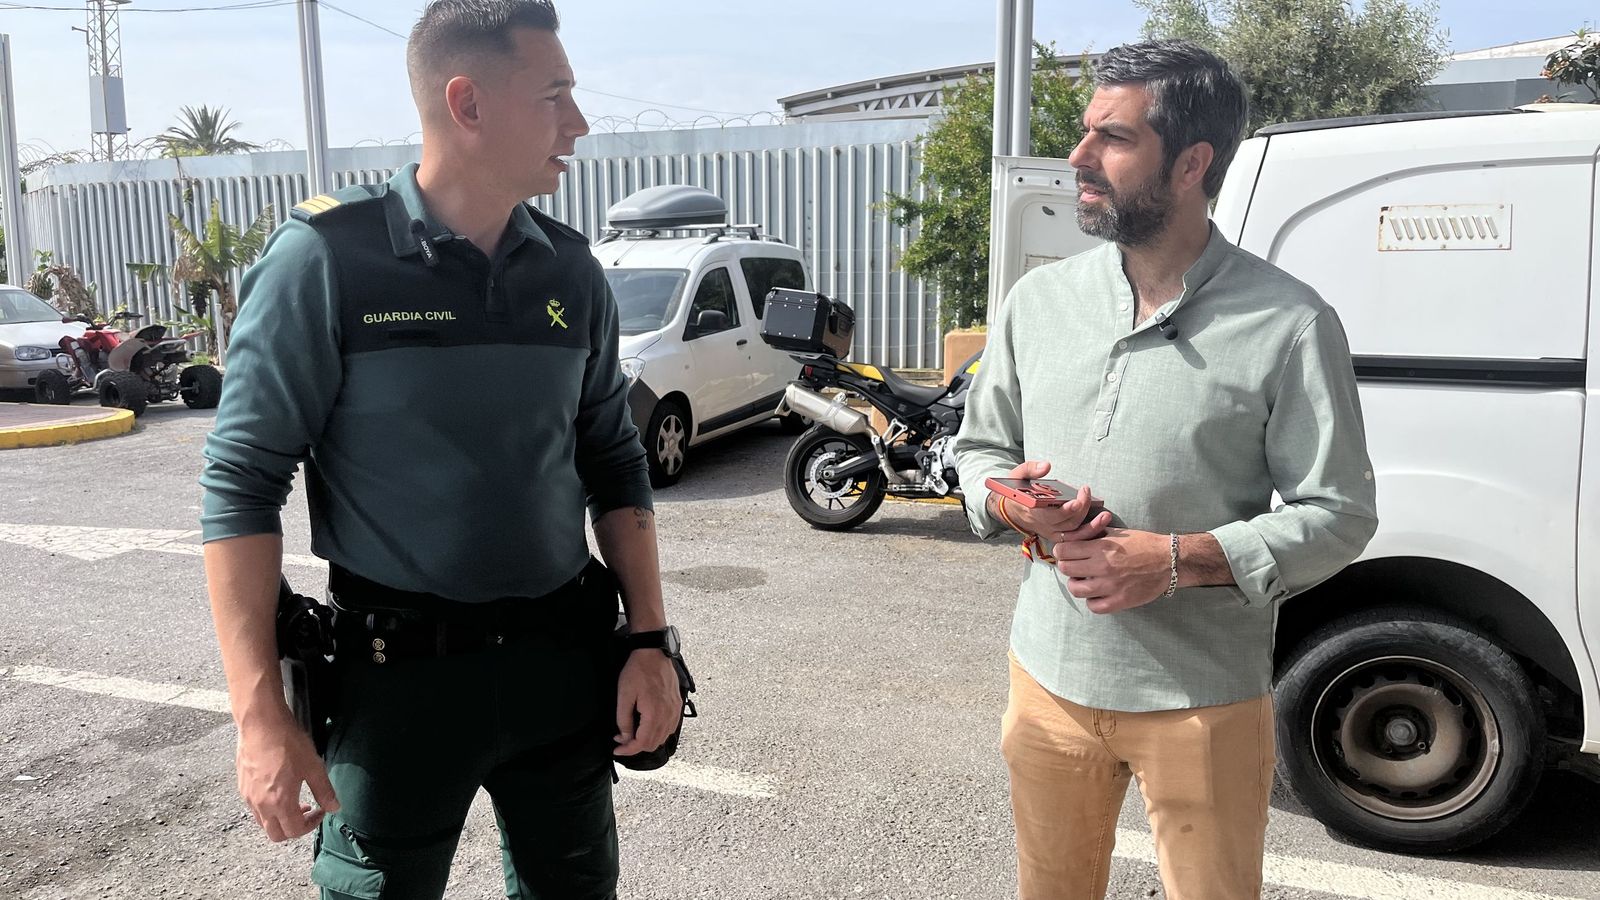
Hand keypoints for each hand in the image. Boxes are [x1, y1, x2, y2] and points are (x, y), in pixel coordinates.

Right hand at [236, 713, 337, 841]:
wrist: (261, 723)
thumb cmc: (288, 743)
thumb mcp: (314, 767)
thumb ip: (324, 791)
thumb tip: (335, 807)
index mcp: (280, 803)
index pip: (295, 831)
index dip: (311, 825)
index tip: (321, 811)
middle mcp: (260, 805)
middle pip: (275, 834)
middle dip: (294, 829)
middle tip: (307, 812)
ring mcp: (248, 797)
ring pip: (263, 823)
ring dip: (280, 820)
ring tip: (293, 801)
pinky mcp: (241, 786)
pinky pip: (254, 808)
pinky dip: (268, 809)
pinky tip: (278, 790)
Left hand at [614, 649, 680, 756]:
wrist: (654, 653)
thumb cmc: (638, 671)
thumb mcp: (624, 695)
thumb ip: (624, 720)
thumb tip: (624, 737)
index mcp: (654, 714)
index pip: (642, 743)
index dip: (628, 750)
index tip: (617, 750)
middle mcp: (668, 715)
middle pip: (653, 744)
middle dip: (636, 746)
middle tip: (622, 739)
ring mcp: (675, 710)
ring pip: (663, 738)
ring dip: (647, 740)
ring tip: (633, 733)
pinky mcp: (677, 705)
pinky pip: (670, 728)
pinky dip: (659, 733)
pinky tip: (648, 726)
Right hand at [997, 461, 1109, 542]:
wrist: (1013, 510)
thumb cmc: (1017, 493)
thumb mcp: (1017, 476)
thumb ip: (1030, 469)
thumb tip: (1046, 466)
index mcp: (1031, 511)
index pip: (1049, 515)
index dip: (1064, 510)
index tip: (1076, 501)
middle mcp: (1042, 525)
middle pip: (1066, 522)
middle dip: (1081, 509)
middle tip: (1086, 492)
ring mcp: (1051, 532)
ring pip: (1074, 534)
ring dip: (1091, 526)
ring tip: (1105, 514)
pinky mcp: (1059, 535)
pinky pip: (1076, 539)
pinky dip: (1090, 532)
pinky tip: (1102, 521)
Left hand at [1051, 528, 1172, 613]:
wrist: (1169, 560)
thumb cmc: (1144, 544)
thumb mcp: (1117, 533)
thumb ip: (1094, 534)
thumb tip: (1073, 535)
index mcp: (1101, 547)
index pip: (1063, 550)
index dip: (1062, 550)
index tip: (1067, 552)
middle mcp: (1103, 566)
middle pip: (1065, 569)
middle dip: (1067, 566)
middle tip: (1076, 566)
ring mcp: (1111, 586)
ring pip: (1076, 589)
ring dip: (1077, 584)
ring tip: (1085, 580)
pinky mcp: (1120, 601)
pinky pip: (1094, 606)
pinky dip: (1092, 601)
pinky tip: (1097, 594)